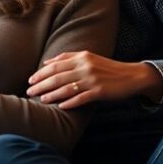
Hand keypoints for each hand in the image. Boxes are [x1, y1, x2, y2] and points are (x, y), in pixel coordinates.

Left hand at [26, 52, 162, 109]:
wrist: (132, 76)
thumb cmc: (107, 68)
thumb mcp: (89, 58)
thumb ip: (68, 58)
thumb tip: (47, 62)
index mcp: (82, 57)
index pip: (56, 65)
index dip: (41, 73)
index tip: (30, 80)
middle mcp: (85, 67)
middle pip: (57, 76)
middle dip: (41, 84)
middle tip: (30, 92)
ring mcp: (92, 80)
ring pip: (66, 87)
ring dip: (52, 94)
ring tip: (41, 100)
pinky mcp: (99, 91)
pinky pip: (81, 98)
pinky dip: (69, 102)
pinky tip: (60, 106)